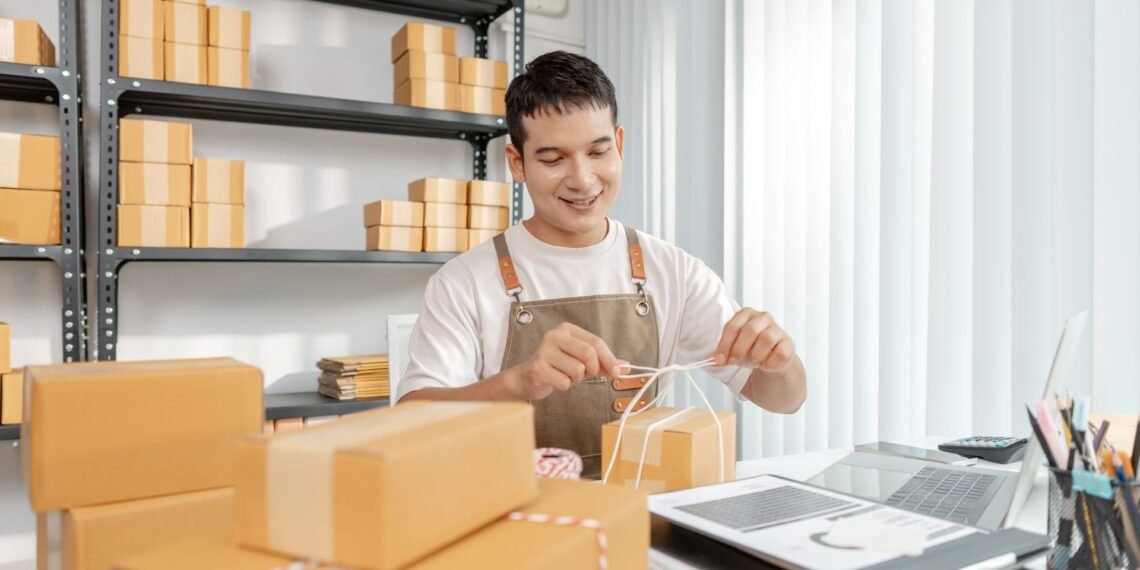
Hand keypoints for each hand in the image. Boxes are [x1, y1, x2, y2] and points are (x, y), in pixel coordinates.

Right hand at [505, 322, 622, 399]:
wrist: (528, 378)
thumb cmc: (558, 367)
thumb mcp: (582, 361)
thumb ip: (604, 363)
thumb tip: (627, 367)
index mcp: (567, 330)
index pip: (596, 342)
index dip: (609, 359)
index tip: (618, 372)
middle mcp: (554, 336)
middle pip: (588, 353)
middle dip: (592, 369)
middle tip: (585, 374)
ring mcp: (544, 351)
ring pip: (577, 370)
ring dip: (576, 379)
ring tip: (566, 375)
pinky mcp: (538, 368)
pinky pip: (565, 382)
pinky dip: (565, 386)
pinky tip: (555, 380)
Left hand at [711, 309, 795, 371]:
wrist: (772, 359)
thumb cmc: (750, 349)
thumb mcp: (733, 350)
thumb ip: (722, 354)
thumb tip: (711, 360)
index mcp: (746, 314)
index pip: (733, 326)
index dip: (724, 344)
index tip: (719, 359)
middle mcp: (763, 317)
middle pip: (750, 330)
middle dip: (739, 349)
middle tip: (735, 362)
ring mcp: (778, 329)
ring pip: (766, 339)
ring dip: (756, 355)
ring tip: (753, 361)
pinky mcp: (788, 344)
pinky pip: (779, 353)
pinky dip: (769, 363)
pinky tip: (766, 364)